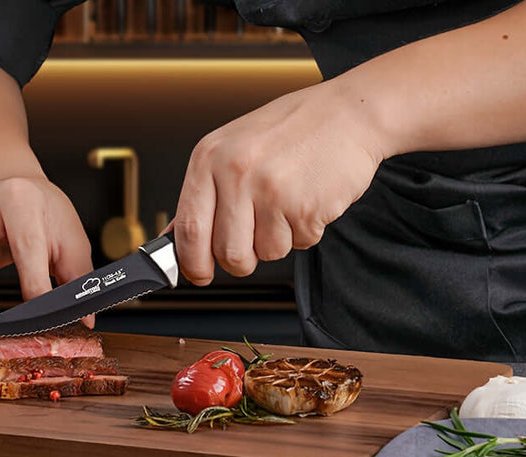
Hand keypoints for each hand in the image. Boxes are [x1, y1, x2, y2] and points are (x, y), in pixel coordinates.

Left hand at [172, 85, 387, 284]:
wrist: (349, 114)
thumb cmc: (293, 129)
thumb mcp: (234, 148)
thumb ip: (205, 193)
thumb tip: (176, 237)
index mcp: (209, 157)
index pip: (188, 228)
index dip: (191, 262)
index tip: (198, 274)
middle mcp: (236, 172)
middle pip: (227, 252)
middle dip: (241, 259)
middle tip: (254, 240)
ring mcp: (270, 190)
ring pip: (266, 254)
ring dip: (280, 239)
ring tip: (288, 202)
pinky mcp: (304, 207)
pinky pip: (300, 244)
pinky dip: (306, 230)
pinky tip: (308, 198)